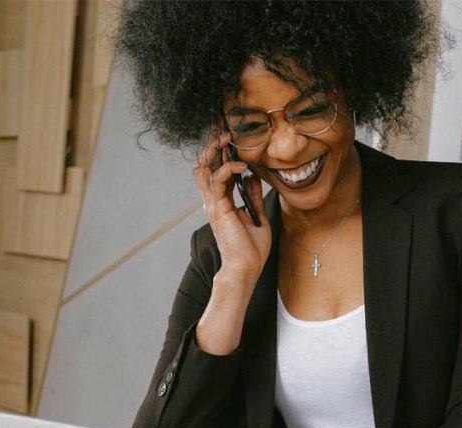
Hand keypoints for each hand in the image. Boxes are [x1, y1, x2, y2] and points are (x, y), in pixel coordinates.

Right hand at [193, 132, 270, 282]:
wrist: (246, 267)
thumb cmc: (251, 248)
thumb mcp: (256, 215)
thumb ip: (252, 195)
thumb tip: (253, 176)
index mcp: (220, 201)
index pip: (215, 169)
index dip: (219, 150)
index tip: (228, 133)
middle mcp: (213, 200)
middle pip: (205, 164)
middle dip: (212, 143)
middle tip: (223, 125)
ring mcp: (213, 203)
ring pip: (205, 168)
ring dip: (216, 150)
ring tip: (228, 137)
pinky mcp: (218, 207)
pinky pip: (218, 180)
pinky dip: (228, 168)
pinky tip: (242, 164)